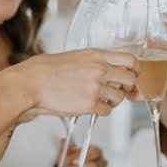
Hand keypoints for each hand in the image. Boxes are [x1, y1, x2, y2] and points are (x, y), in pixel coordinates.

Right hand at [13, 49, 137, 116]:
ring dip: (112, 101)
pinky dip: (101, 111)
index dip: (135, 70)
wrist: (31, 83)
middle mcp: (99, 69)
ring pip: (119, 97)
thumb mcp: (76, 57)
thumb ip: (95, 62)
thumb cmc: (48, 70)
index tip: (133, 76)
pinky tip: (90, 107)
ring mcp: (95, 87)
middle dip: (128, 88)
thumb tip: (112, 71)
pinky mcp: (89, 104)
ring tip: (99, 99)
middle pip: (130, 80)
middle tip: (120, 92)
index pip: (130, 59)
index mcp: (96, 55)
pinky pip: (107, 111)